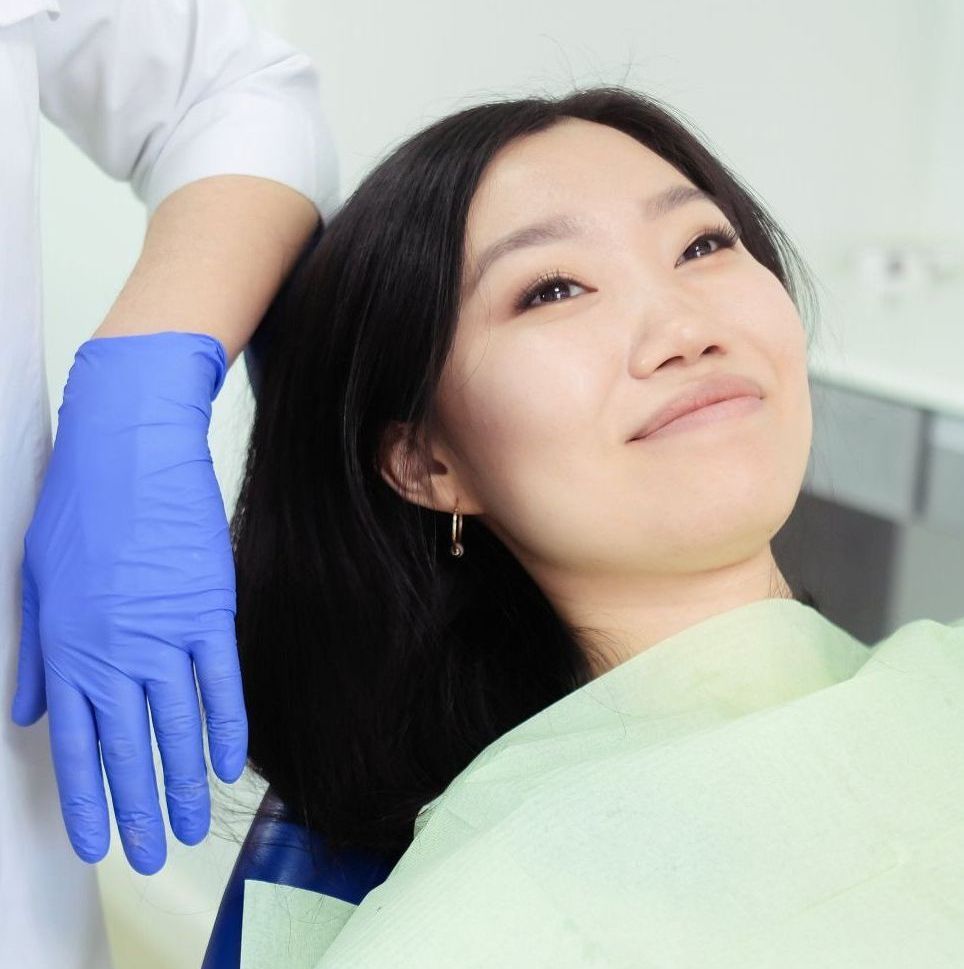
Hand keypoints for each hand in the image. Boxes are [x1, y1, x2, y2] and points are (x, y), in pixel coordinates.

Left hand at [11, 332, 246, 874]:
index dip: (88, 796)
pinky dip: (225, 725)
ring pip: (177, 724)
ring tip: (192, 827)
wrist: (132, 445)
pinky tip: (227, 762)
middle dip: (139, 807)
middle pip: (127, 746)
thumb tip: (26, 711)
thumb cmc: (80, 504)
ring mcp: (165, 631)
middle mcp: (113, 649)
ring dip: (185, 782)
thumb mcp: (35, 576)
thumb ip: (34, 652)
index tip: (99, 840)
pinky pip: (220, 680)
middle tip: (151, 853)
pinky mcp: (209, 608)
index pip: (74, 741)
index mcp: (65, 644)